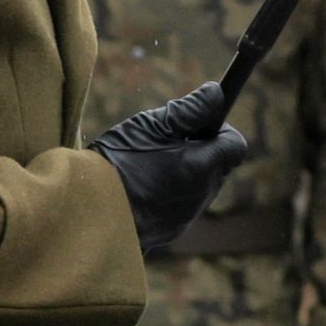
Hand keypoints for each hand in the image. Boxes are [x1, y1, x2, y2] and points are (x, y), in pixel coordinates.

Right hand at [86, 82, 253, 257]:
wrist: (89, 211)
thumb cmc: (118, 164)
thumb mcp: (152, 125)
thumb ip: (190, 109)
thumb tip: (216, 93)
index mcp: (202, 167)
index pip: (236, 146)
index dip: (221, 129)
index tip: (198, 122)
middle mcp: (201, 195)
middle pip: (218, 166)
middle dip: (201, 150)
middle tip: (167, 141)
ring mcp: (186, 216)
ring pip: (199, 186)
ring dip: (185, 171)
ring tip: (149, 164)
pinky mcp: (170, 231)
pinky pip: (181, 205)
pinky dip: (170, 193)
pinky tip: (141, 186)